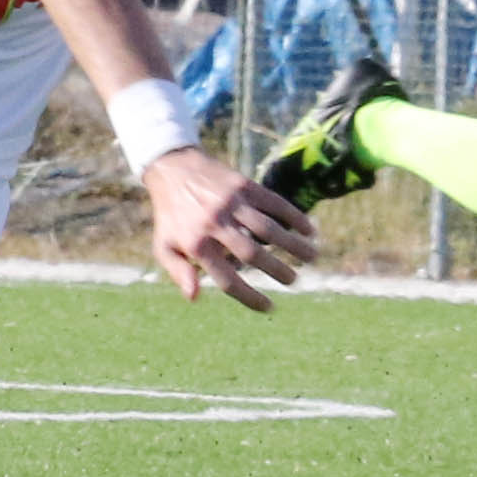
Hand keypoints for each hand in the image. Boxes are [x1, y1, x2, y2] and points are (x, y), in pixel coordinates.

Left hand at [140, 147, 316, 312]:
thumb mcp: (164, 246)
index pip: (227, 280)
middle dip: (278, 271)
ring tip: (311, 258)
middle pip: (252, 254)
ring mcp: (230, 203)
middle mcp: (214, 224)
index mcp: (196, 244)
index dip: (250, 297)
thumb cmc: (171, 215)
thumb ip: (179, 272)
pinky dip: (295, 217)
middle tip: (292, 280)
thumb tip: (194, 298)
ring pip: (269, 229)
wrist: (173, 169)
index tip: (269, 307)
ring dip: (294, 245)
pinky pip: (275, 203)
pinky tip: (309, 230)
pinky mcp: (243, 185)